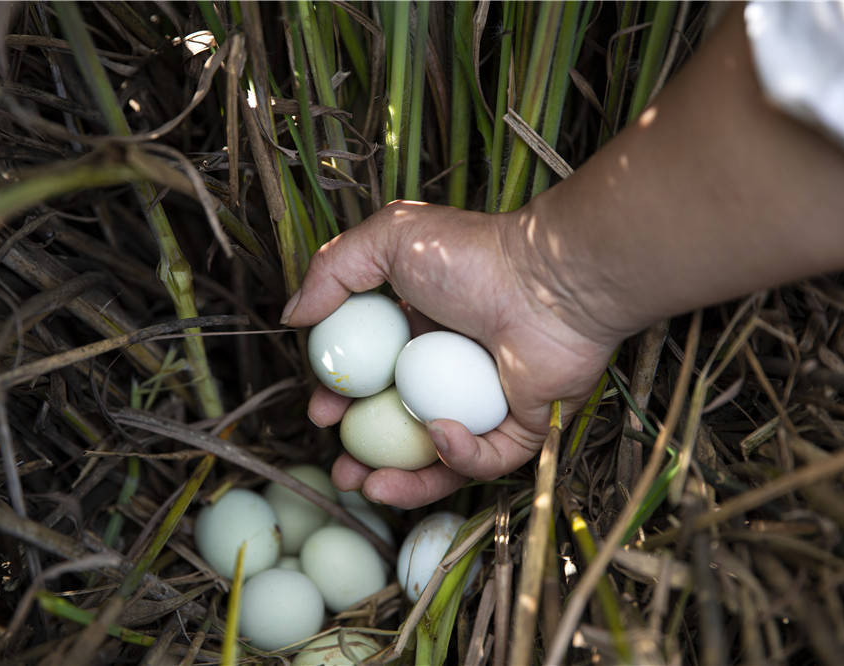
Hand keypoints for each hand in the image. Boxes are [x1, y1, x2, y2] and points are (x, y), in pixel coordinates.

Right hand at [281, 201, 623, 507]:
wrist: (550, 281)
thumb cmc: (473, 257)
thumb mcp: (387, 240)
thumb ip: (332, 270)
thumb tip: (293, 316)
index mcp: (422, 330)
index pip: (373, 376)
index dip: (343, 398)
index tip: (321, 412)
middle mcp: (452, 369)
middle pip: (400, 426)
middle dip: (364, 455)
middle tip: (341, 470)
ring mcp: (487, 402)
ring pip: (437, 456)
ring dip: (401, 479)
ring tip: (368, 488)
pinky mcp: (523, 428)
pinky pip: (483, 459)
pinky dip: (457, 456)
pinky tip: (438, 436)